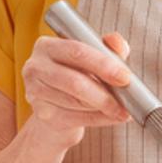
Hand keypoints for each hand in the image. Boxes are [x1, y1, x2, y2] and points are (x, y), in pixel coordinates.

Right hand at [21, 30, 132, 148]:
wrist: (57, 106)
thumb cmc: (77, 75)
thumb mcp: (93, 58)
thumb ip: (108, 47)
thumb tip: (118, 43)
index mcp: (47, 45)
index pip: (77, 51)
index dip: (103, 64)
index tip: (125, 77)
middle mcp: (35, 67)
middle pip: (74, 81)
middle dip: (104, 93)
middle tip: (126, 101)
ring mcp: (35, 92)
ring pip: (75, 102)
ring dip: (103, 108)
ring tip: (122, 111)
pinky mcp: (41, 114)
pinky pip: (75, 118)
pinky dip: (98, 120)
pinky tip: (112, 118)